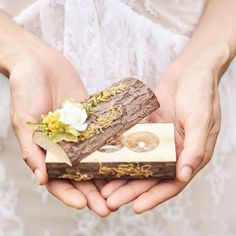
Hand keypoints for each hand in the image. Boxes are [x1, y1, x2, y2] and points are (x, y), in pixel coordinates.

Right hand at [8, 34, 109, 215]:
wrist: (40, 64)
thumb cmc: (25, 91)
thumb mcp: (24, 122)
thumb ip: (33, 150)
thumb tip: (42, 179)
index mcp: (47, 151)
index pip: (58, 179)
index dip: (70, 194)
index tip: (84, 205)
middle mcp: (65, 146)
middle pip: (81, 174)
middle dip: (93, 191)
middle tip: (108, 207)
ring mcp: (80, 133)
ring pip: (96, 158)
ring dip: (107, 174)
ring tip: (121, 187)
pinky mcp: (92, 119)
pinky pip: (104, 134)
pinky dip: (114, 145)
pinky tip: (127, 155)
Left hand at [101, 61, 220, 212]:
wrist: (189, 71)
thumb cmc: (201, 93)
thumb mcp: (202, 119)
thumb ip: (195, 148)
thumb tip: (184, 174)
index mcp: (191, 155)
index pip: (172, 183)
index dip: (154, 197)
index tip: (136, 207)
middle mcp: (175, 152)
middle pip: (151, 177)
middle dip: (131, 190)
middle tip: (110, 201)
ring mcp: (161, 141)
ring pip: (140, 163)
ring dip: (123, 175)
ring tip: (104, 187)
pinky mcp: (149, 128)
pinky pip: (134, 144)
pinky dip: (123, 153)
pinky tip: (108, 159)